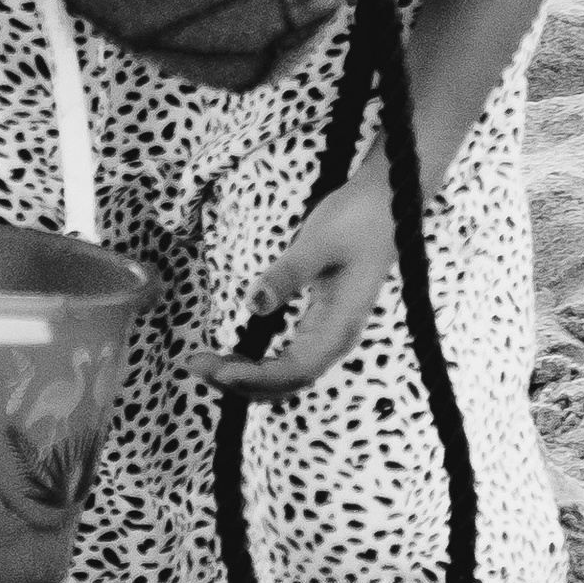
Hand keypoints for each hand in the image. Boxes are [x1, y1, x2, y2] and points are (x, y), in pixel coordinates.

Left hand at [185, 158, 397, 399]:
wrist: (388, 200)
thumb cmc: (360, 218)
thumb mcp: (319, 242)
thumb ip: (288, 274)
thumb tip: (254, 304)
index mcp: (342, 324)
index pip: (297, 370)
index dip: (257, 377)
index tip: (220, 371)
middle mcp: (336, 337)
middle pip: (288, 381)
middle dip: (241, 382)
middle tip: (195, 364)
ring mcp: (328, 331)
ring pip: (285, 373)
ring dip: (245, 375)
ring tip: (203, 363)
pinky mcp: (319, 321)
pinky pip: (286, 356)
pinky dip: (256, 363)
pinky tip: (230, 356)